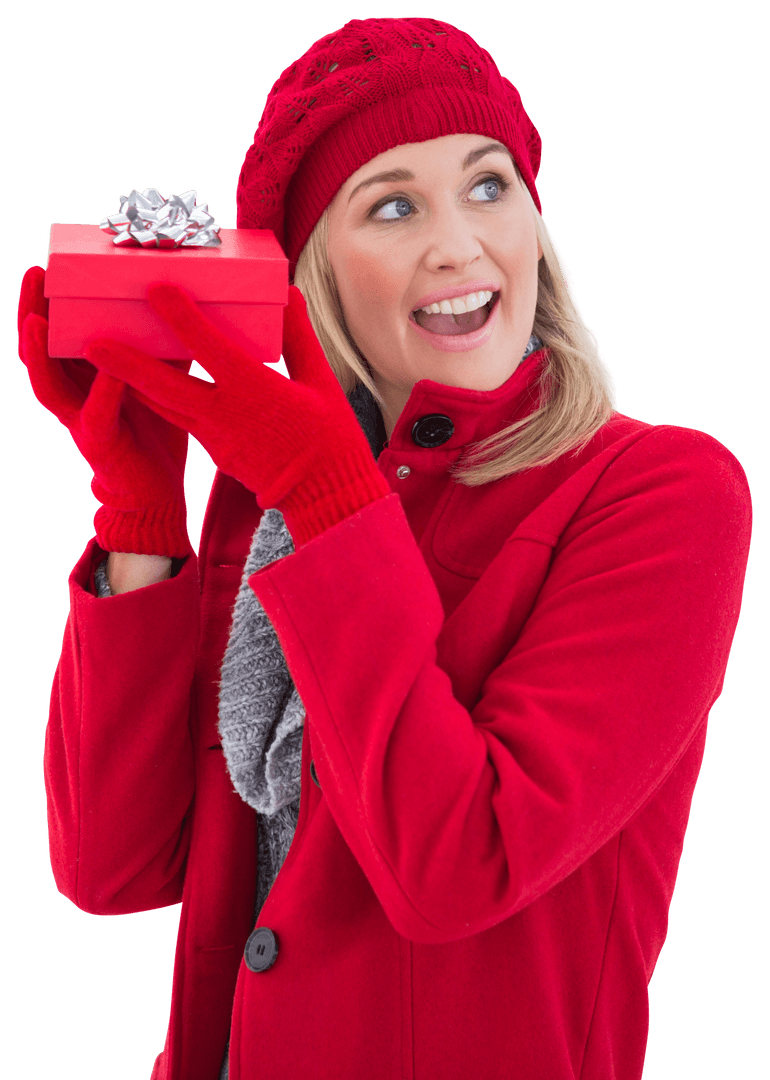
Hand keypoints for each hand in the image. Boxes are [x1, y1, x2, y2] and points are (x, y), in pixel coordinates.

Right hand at [17, 266, 192, 555]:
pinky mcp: (99, 444)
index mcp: (84, 373)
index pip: (59, 330)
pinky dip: (104, 393)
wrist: (160, 490)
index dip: (50, 299)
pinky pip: (96, 417)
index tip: (50, 261)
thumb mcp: (161, 376)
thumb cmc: (158, 429)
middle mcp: (74, 393)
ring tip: (36, 321)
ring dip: (40, 352)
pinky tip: (111, 372)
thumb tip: (189, 301)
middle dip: (32, 311)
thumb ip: (162, 344)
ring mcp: (80, 420)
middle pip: (40, 348)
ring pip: (48, 383)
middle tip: (33, 273)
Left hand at [85, 283, 389, 545]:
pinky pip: (179, 419)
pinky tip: (143, 386)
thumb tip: (288, 295)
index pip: (208, 346)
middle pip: (165, 385)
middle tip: (91, 343)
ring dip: (132, 383)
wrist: (325, 494)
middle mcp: (225, 412)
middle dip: (126, 364)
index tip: (156, 289)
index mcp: (254, 389)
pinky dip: (158, 400)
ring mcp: (215, 435)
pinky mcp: (214, 450)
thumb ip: (299, 337)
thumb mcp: (321, 382)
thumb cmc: (330, 437)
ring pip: (164, 405)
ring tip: (103, 360)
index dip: (180, 316)